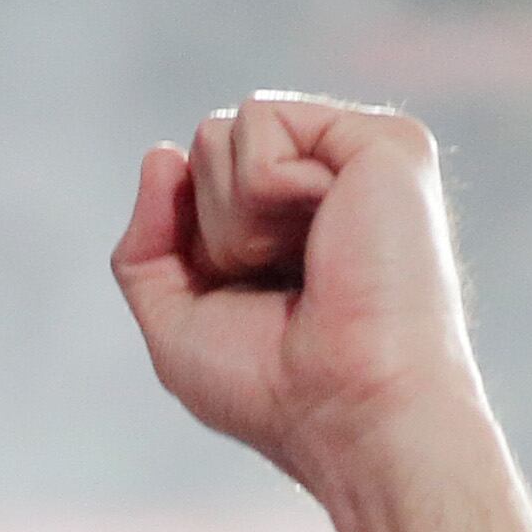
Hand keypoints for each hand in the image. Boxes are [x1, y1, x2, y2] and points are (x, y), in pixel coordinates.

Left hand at [110, 92, 483, 484]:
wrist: (349, 413)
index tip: (248, 302)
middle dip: (213, 227)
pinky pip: (260, 118)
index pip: (195, 182)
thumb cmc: (275, 391)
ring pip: (222, 130)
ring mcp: (359, 157)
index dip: (193, 246)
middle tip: (282, 286)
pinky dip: (264, 187)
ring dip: (236, 216)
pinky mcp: (384, 140)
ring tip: (306, 266)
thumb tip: (159, 153)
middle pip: (204, 146)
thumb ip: (147, 245)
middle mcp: (329, 181)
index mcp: (292, 222)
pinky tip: (325, 233)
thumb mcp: (176, 323)